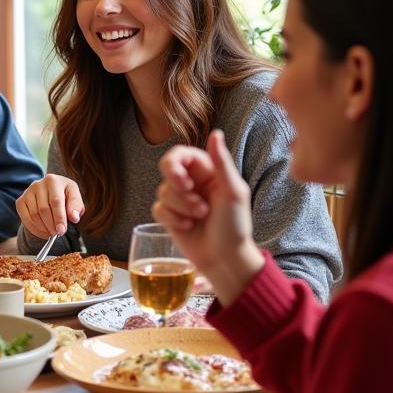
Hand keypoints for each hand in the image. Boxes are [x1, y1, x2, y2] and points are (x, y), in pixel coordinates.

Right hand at [16, 175, 83, 238]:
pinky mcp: (20, 201)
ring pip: (34, 215)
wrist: (51, 192)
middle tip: (57, 233)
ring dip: (43, 228)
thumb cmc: (65, 195)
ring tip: (52, 232)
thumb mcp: (74, 197)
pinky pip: (25, 219)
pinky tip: (43, 231)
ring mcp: (27, 193)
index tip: (61, 231)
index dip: (59, 218)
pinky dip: (34, 229)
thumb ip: (76, 206)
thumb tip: (74, 217)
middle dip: (51, 225)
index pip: (55, 201)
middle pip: (43, 209)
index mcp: (53, 180)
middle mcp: (37, 184)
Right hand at [152, 130, 264, 305]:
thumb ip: (222, 162)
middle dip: (177, 187)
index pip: (181, 154)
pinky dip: (172, 219)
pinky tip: (188, 227)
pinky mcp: (170, 217)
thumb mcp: (233, 192)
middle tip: (192, 199)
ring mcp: (180, 200)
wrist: (225, 259)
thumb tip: (215, 133)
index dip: (175, 164)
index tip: (184, 181)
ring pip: (162, 192)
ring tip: (200, 218)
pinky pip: (158, 209)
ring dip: (181, 207)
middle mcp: (192, 182)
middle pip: (166, 169)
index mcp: (208, 171)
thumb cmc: (235, 226)